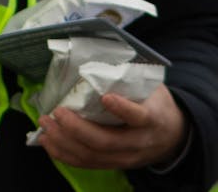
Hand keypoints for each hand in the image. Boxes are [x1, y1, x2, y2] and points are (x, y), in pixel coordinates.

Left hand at [35, 85, 186, 171]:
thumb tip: (103, 52)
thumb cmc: (157, 106)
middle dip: (76, 128)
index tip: (106, 97)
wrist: (172, 137)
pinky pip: (86, 164)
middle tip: (56, 112)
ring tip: (45, 125)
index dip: (122, 109)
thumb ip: (132, 78)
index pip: (139, 117)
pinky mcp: (113, 165)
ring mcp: (125, 158)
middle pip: (105, 142)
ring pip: (91, 156)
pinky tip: (48, 141)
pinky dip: (64, 154)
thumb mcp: (153, 89)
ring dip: (64, 142)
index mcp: (152, 119)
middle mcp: (138, 143)